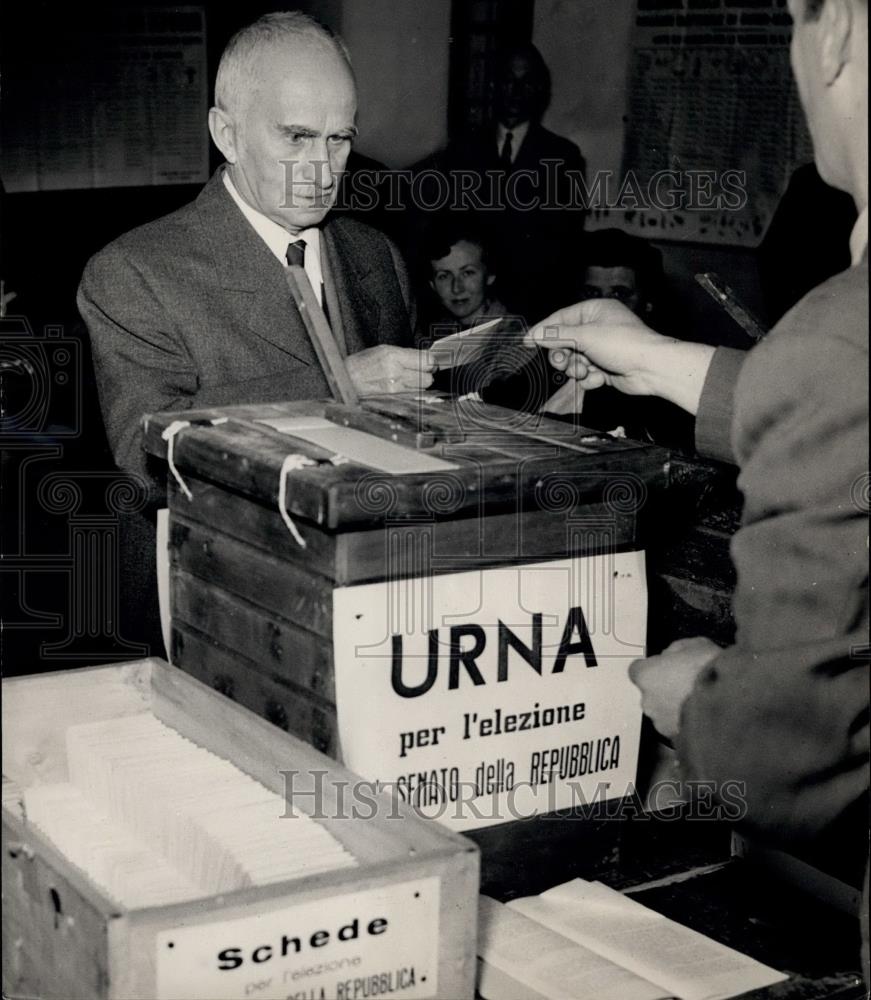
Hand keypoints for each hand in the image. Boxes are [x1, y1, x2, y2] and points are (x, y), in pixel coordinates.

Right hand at [346, 346, 435, 394]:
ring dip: (417, 386)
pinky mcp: (393, 402)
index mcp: (393, 357)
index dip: (430, 362)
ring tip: (404, 380)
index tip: (429, 362)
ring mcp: (395, 391)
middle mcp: (396, 374)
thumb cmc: (362, 365)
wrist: (346, 381)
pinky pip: (412, 398)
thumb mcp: (383, 351)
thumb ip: (406, 355)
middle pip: (428, 379)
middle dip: (425, 375)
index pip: (427, 361)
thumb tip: (426, 358)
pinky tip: (400, 389)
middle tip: (416, 372)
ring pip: (421, 390)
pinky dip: (410, 394)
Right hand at [525, 299, 715, 414]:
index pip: (561, 318)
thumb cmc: (625, 344)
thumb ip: (556, 335)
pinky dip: (589, 378)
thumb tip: (534, 334)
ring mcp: (602, 349)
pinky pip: (585, 373)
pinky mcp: (606, 367)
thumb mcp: (585, 335)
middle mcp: (598, 328)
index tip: (527, 342)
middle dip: (563, 355)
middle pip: (565, 342)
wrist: (651, 368)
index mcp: (594, 311)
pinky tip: (600, 378)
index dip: (544, 331)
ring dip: (577, 369)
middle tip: (564, 362)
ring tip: (586, 371)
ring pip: (574, 360)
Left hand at [629, 637, 720, 741]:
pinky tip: (704, 716)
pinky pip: (677, 727)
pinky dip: (686, 723)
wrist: (733, 703)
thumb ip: (677, 651)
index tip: (666, 667)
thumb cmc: (712, 670)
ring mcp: (661, 724)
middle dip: (664, 689)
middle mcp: (648, 702)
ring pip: (663, 712)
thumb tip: (673, 656)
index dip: (652, 668)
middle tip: (688, 684)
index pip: (637, 670)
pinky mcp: (677, 740)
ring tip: (699, 702)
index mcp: (647, 676)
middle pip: (651, 692)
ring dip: (675, 708)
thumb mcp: (696, 645)